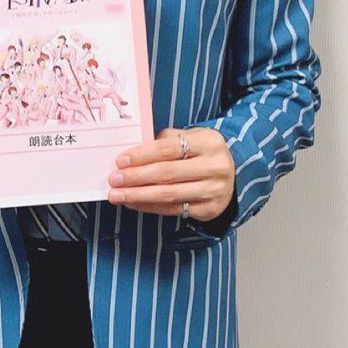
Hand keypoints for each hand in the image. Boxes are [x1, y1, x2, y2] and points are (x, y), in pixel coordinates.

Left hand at [107, 127, 235, 222]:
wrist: (233, 173)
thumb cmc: (203, 152)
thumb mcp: (191, 137)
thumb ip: (165, 141)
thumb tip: (131, 155)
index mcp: (209, 142)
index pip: (169, 148)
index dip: (142, 155)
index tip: (120, 160)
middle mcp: (215, 167)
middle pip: (168, 173)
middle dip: (136, 178)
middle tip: (114, 179)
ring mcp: (214, 191)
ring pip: (169, 195)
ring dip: (139, 196)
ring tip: (118, 195)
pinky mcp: (209, 210)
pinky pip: (174, 209)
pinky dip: (150, 207)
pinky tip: (134, 203)